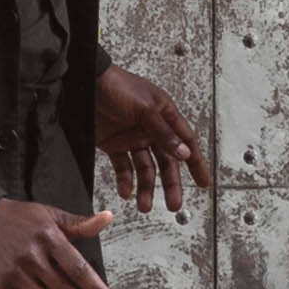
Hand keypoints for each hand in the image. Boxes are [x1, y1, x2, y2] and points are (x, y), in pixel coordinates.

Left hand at [92, 64, 207, 215]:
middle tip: (174, 205)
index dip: (196, 163)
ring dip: (146, 187)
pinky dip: (125, 180)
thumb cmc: (118, 85)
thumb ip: (164, 132)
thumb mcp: (145, 108)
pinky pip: (123, 167)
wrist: (84, 83)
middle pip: (166, 162)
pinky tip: (126, 192)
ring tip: (144, 206)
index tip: (204, 183)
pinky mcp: (114, 144)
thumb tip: (185, 153)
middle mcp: (151, 129)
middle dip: (170, 184)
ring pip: (145, 168)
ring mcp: (133, 138)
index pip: (186, 142)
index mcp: (164, 116)